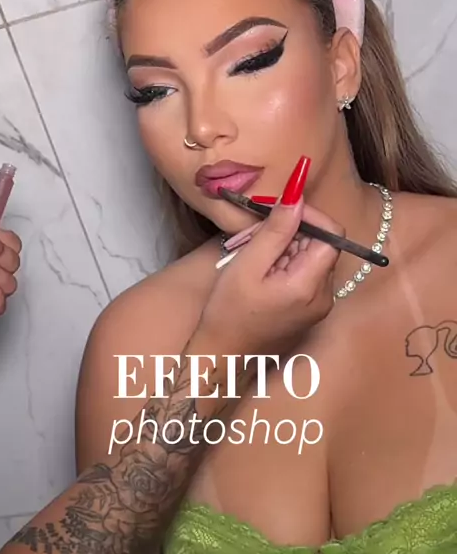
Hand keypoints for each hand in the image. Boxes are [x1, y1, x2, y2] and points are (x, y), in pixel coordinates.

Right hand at [201, 157, 342, 351]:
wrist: (222, 357)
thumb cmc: (228, 313)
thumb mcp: (247, 264)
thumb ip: (275, 229)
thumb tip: (296, 196)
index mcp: (311, 286)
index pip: (331, 234)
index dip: (309, 215)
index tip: (280, 210)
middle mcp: (324, 297)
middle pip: (321, 245)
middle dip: (291, 231)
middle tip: (256, 235)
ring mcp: (318, 306)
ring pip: (311, 257)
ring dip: (286, 247)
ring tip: (253, 256)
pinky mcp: (308, 311)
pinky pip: (305, 274)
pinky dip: (285, 264)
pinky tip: (260, 272)